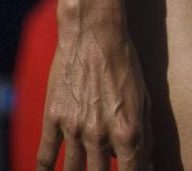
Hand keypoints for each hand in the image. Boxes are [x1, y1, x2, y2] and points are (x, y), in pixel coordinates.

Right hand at [38, 0, 150, 170]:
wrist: (95, 33)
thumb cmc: (125, 64)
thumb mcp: (144, 99)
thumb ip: (144, 134)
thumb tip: (146, 163)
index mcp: (128, 130)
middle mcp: (99, 134)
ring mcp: (73, 128)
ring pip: (72, 170)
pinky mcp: (53, 118)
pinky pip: (46, 154)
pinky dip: (45, 170)